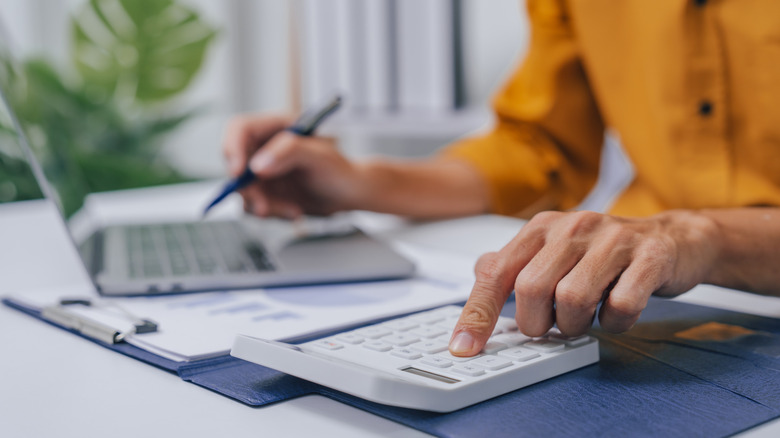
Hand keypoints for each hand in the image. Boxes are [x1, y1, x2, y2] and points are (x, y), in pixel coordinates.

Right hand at [222, 114, 365, 217]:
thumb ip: (289, 152)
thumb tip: (257, 166)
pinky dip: (273, 213)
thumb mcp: (319, 157)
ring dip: (264, 206)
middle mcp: (264, 148)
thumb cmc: (340, 170)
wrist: (350, 195)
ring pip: (243, 190)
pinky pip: (254, 206)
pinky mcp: (266, 192)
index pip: (240, 129)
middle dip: (249, 190)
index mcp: (276, 127)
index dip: (233, 149)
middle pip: (235, 164)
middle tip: (265, 207)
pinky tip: (294, 212)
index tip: (238, 173)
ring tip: (294, 211)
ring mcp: (263, 171)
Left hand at [448, 210, 719, 355]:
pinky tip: (615, 314)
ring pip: (573, 298)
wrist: (673, 239)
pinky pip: (620, 306)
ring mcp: (612, 240)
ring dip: (576, 324)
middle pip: (531, 288)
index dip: (477, 314)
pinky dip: (614, 323)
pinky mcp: (650, 257)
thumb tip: (480, 274)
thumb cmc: (605, 253)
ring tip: (586, 317)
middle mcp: (572, 227)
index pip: (496, 272)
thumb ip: (517, 263)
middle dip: (537, 322)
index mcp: (541, 228)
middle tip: (551, 326)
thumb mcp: (554, 250)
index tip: (465, 346)